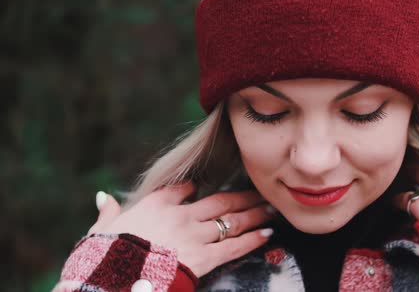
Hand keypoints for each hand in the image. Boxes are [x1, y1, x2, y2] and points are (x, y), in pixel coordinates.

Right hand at [87, 182, 274, 277]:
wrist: (117, 277)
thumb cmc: (106, 255)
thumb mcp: (102, 230)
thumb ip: (109, 213)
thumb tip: (103, 198)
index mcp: (156, 205)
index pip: (182, 189)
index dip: (194, 187)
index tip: (202, 186)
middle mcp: (181, 215)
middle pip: (219, 201)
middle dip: (242, 196)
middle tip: (259, 192)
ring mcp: (195, 235)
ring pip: (232, 220)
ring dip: (254, 213)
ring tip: (270, 209)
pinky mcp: (204, 258)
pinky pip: (234, 246)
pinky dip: (253, 239)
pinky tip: (267, 232)